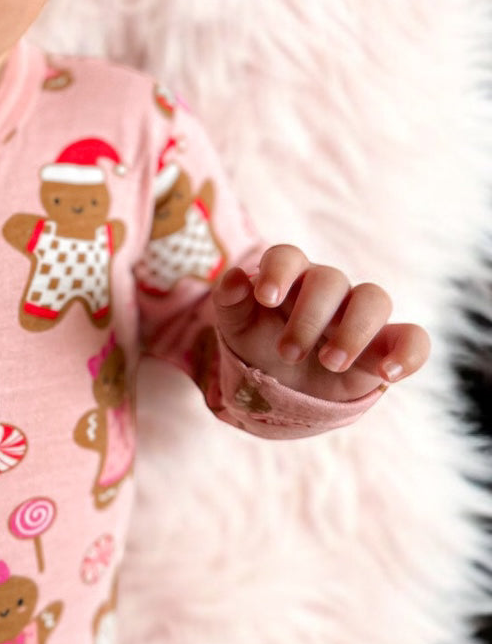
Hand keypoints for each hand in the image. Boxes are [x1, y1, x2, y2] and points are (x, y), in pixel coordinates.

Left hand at [211, 244, 429, 400]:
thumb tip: (234, 278)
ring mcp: (360, 316)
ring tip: (330, 363)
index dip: (279, 271)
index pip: (289, 256)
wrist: (283, 387)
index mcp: (290, 278)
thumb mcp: (237, 328)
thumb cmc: (259, 345)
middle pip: (330, 279)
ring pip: (374, 298)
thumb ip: (229, 303)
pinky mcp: (385, 346)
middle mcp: (328, 290)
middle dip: (308, 317)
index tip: (266, 298)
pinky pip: (413, 339)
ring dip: (353, 331)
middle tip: (287, 353)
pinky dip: (408, 354)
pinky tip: (388, 374)